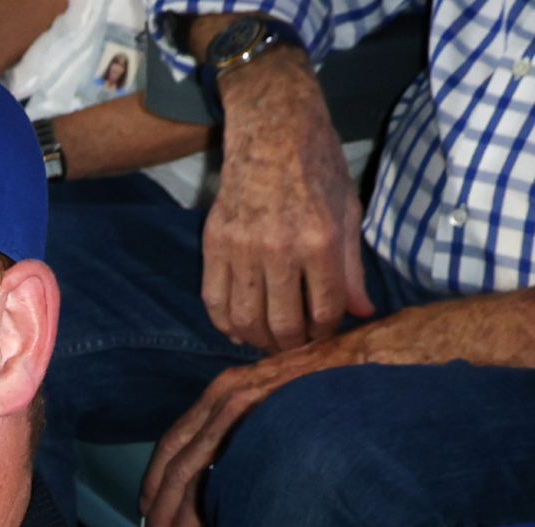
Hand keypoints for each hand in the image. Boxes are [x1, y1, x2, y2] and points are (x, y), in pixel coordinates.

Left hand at [139, 335, 368, 526]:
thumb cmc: (334, 383)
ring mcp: (236, 402)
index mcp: (224, 392)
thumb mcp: (279, 404)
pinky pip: (217, 465)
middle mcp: (222, 394)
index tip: (152, 506)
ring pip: (189, 466)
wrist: (370, 357)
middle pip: (174, 458)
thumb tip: (232, 477)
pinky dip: (206, 500)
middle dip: (162, 503)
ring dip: (179, 510)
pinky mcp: (255, 413)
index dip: (158, 477)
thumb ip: (252, 431)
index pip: (177, 440)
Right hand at [201, 47, 374, 351]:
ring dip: (258, 340)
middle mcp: (279, 249)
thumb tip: (360, 312)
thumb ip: (351, 268)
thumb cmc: (317, 168)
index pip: (323, 311)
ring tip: (268, 341)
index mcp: (320, 241)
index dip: (325, 334)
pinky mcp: (214, 242)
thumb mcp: (347, 213)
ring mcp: (242, 247)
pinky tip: (237, 329)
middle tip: (295, 346)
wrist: (272, 132)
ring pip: (246, 318)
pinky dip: (224, 322)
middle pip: (283, 324)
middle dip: (292, 345)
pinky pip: (214, 298)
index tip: (324, 336)